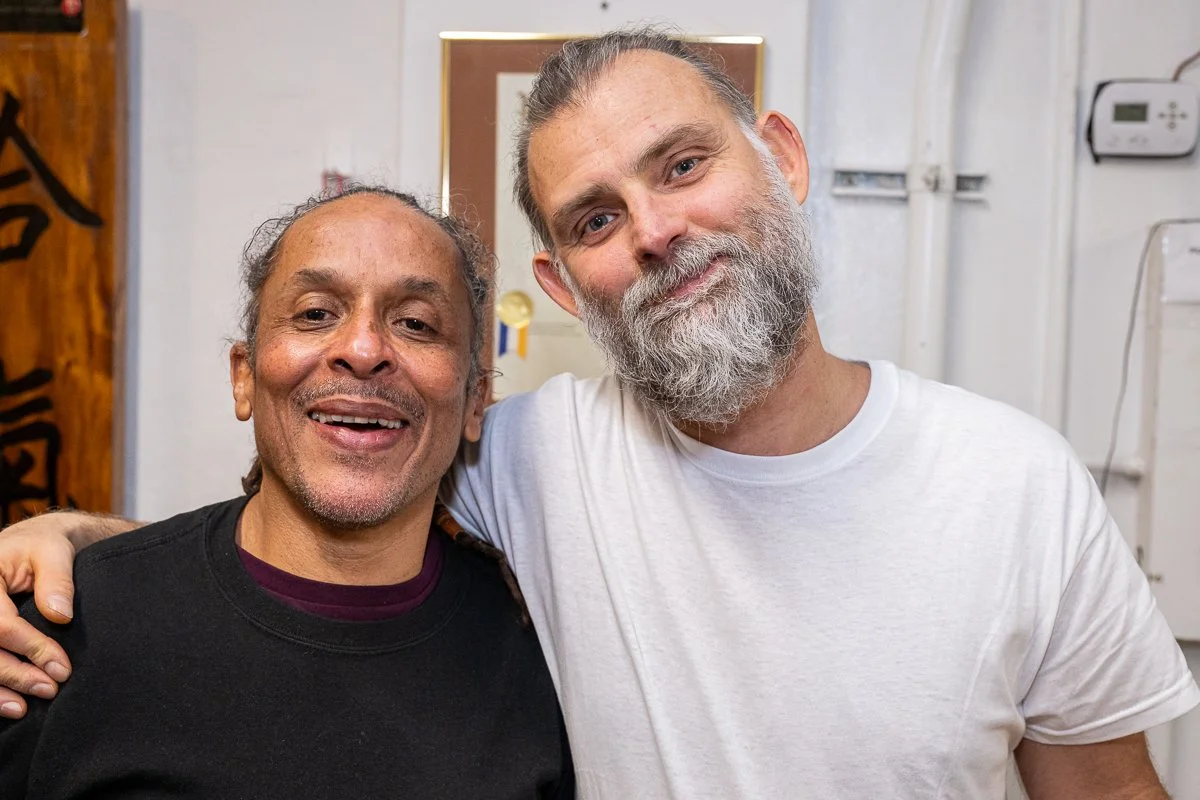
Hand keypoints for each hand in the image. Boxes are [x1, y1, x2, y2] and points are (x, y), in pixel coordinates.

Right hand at [0, 512, 80, 719]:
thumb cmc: (43, 546)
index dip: (30, 647)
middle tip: (50, 689)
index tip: (61, 667)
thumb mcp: (54, 552)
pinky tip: (6, 704)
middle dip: (14, 674)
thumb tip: (60, 615)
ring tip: (23, 708)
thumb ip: (57, 580)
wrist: (31, 544)